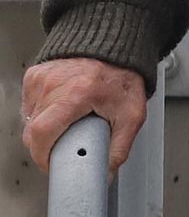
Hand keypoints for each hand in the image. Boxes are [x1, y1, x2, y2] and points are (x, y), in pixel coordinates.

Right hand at [21, 59, 147, 174]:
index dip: (43, 155)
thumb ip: (120, 147)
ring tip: (66, 122)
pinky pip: (29, 105)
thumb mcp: (131, 114)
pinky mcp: (35, 75)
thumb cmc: (123, 76)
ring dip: (44, 130)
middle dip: (45, 147)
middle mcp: (54, 83)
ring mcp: (41, 78)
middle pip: (32, 130)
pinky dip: (41, 113)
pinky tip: (59, 109)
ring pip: (29, 120)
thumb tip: (106, 173)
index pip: (41, 133)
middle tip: (65, 144)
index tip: (54, 163)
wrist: (115, 44)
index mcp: (76, 92)